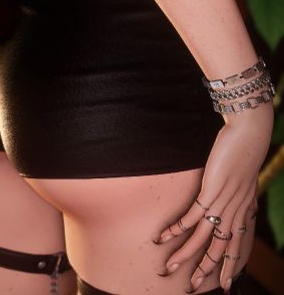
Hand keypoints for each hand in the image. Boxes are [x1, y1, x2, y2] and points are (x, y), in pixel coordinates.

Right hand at [155, 108, 272, 291]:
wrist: (249, 135)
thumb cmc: (247, 152)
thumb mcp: (249, 180)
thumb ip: (246, 196)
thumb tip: (250, 206)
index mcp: (244, 210)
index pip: (237, 246)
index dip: (231, 266)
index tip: (226, 284)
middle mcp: (234, 212)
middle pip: (218, 250)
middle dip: (204, 269)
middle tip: (192, 285)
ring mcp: (222, 204)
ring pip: (201, 239)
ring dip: (184, 255)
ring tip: (169, 267)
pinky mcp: (210, 193)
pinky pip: (190, 218)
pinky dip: (176, 229)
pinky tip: (164, 237)